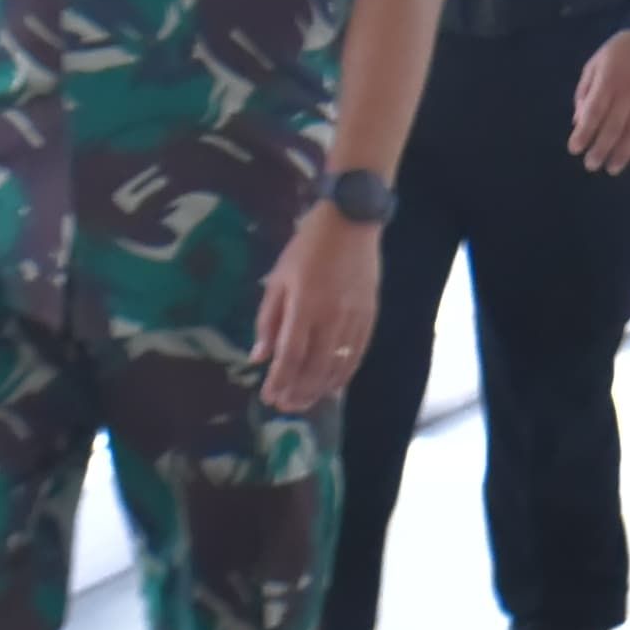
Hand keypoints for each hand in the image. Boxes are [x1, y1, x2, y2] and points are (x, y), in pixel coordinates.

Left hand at [253, 208, 383, 412]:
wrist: (351, 221)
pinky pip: (357, 353)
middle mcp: (330, 316)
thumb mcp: (278, 278)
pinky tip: (333, 386)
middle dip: (298, 391)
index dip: (279, 380)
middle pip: (314, 367)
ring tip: (305, 402)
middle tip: (285, 407)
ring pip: (338, 365)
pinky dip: (344, 374)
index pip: (290, 354)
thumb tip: (259, 356)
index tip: (268, 397)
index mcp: (303, 305)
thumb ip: (268, 320)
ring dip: (320, 388)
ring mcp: (354, 317)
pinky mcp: (369, 315)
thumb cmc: (307, 247)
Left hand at [567, 30, 629, 174]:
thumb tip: (578, 120)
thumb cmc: (620, 50)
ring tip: (613, 168)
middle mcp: (629, 91)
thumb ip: (585, 91)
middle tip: (591, 166)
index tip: (574, 149)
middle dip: (601, 149)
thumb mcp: (595, 63)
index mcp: (608, 81)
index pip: (594, 112)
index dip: (584, 133)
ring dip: (623, 153)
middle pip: (614, 127)